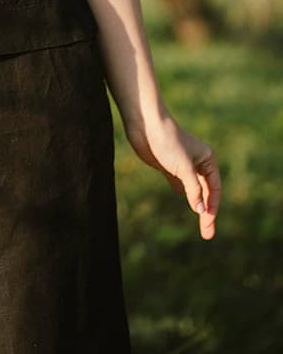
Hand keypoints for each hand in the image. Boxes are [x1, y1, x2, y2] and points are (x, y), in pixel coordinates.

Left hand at [126, 113, 220, 239]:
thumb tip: (201, 211)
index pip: (214, 189)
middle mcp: (197, 162)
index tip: (207, 224)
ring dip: (196, 205)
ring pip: (193, 190)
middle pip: (205, 192)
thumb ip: (193, 190)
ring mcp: (182, 164)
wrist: (145, 124)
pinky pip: (179, 183)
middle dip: (206, 212)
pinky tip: (181, 197)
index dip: (212, 207)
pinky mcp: (168, 166)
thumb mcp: (184, 168)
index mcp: (207, 159)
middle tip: (207, 235)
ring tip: (201, 223)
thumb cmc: (167, 142)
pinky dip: (182, 192)